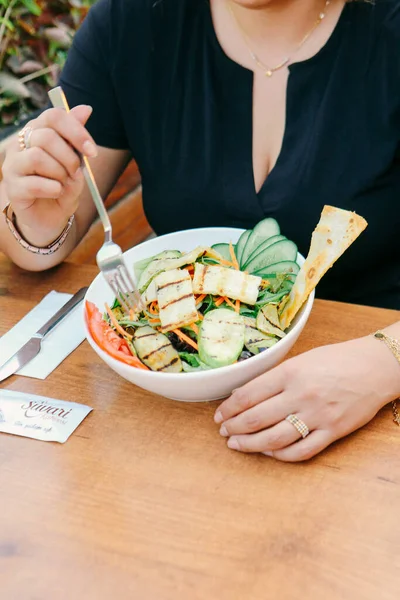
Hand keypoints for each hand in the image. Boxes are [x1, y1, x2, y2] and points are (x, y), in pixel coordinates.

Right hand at [2, 105, 96, 245]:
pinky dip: (53, 189)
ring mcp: (13, 166)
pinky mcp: (12, 188)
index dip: (76, 132)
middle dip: (69, 157)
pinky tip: (56, 193)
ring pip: (38, 157)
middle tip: (76, 172)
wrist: (51, 218)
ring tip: (64, 184)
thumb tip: (86, 108)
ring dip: (60, 173)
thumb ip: (77, 138)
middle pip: (46, 136)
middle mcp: (21, 144)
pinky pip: (34, 183)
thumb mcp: (76, 163)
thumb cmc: (62, 186)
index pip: (54, 116)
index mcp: (37, 132)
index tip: (92, 152)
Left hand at [214, 335, 399, 461]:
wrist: (375, 367)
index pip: (249, 394)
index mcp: (291, 373)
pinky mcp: (333, 432)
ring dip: (250, 444)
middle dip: (234, 427)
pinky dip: (281, 455)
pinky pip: (302, 451)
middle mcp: (301, 395)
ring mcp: (317, 416)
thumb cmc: (337, 359)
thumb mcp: (302, 359)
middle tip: (223, 431)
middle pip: (256, 418)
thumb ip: (276, 377)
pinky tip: (268, 452)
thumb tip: (246, 395)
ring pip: (275, 438)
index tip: (220, 414)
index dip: (229, 408)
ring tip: (236, 444)